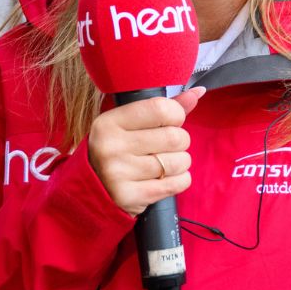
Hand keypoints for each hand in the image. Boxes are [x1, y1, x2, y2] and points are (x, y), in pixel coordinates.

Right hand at [86, 87, 204, 214]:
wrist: (93, 190)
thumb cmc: (118, 150)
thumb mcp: (129, 124)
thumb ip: (162, 108)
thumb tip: (197, 92)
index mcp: (108, 123)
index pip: (161, 109)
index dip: (176, 115)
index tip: (170, 121)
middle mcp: (110, 147)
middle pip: (175, 137)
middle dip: (180, 142)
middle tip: (166, 147)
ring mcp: (118, 174)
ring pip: (180, 162)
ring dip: (180, 163)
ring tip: (163, 164)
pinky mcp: (129, 197)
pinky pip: (178, 183)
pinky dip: (179, 180)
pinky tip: (164, 178)